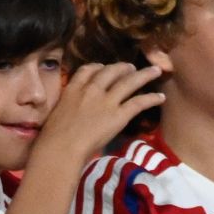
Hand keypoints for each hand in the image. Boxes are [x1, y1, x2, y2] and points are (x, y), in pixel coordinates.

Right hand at [37, 62, 164, 162]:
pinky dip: (151, 98)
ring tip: (154, 71)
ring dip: (143, 75)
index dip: (98, 67)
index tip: (103, 67)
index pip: (87, 70)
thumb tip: (71, 113)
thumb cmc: (52, 137)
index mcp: (73, 88)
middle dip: (122, 67)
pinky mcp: (118, 115)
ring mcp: (106, 101)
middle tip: (131, 67)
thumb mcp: (57, 113)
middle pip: (110, 72)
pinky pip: (138, 102)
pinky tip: (161, 97)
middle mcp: (91, 90)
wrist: (61, 146)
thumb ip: (67, 107)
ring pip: (129, 82)